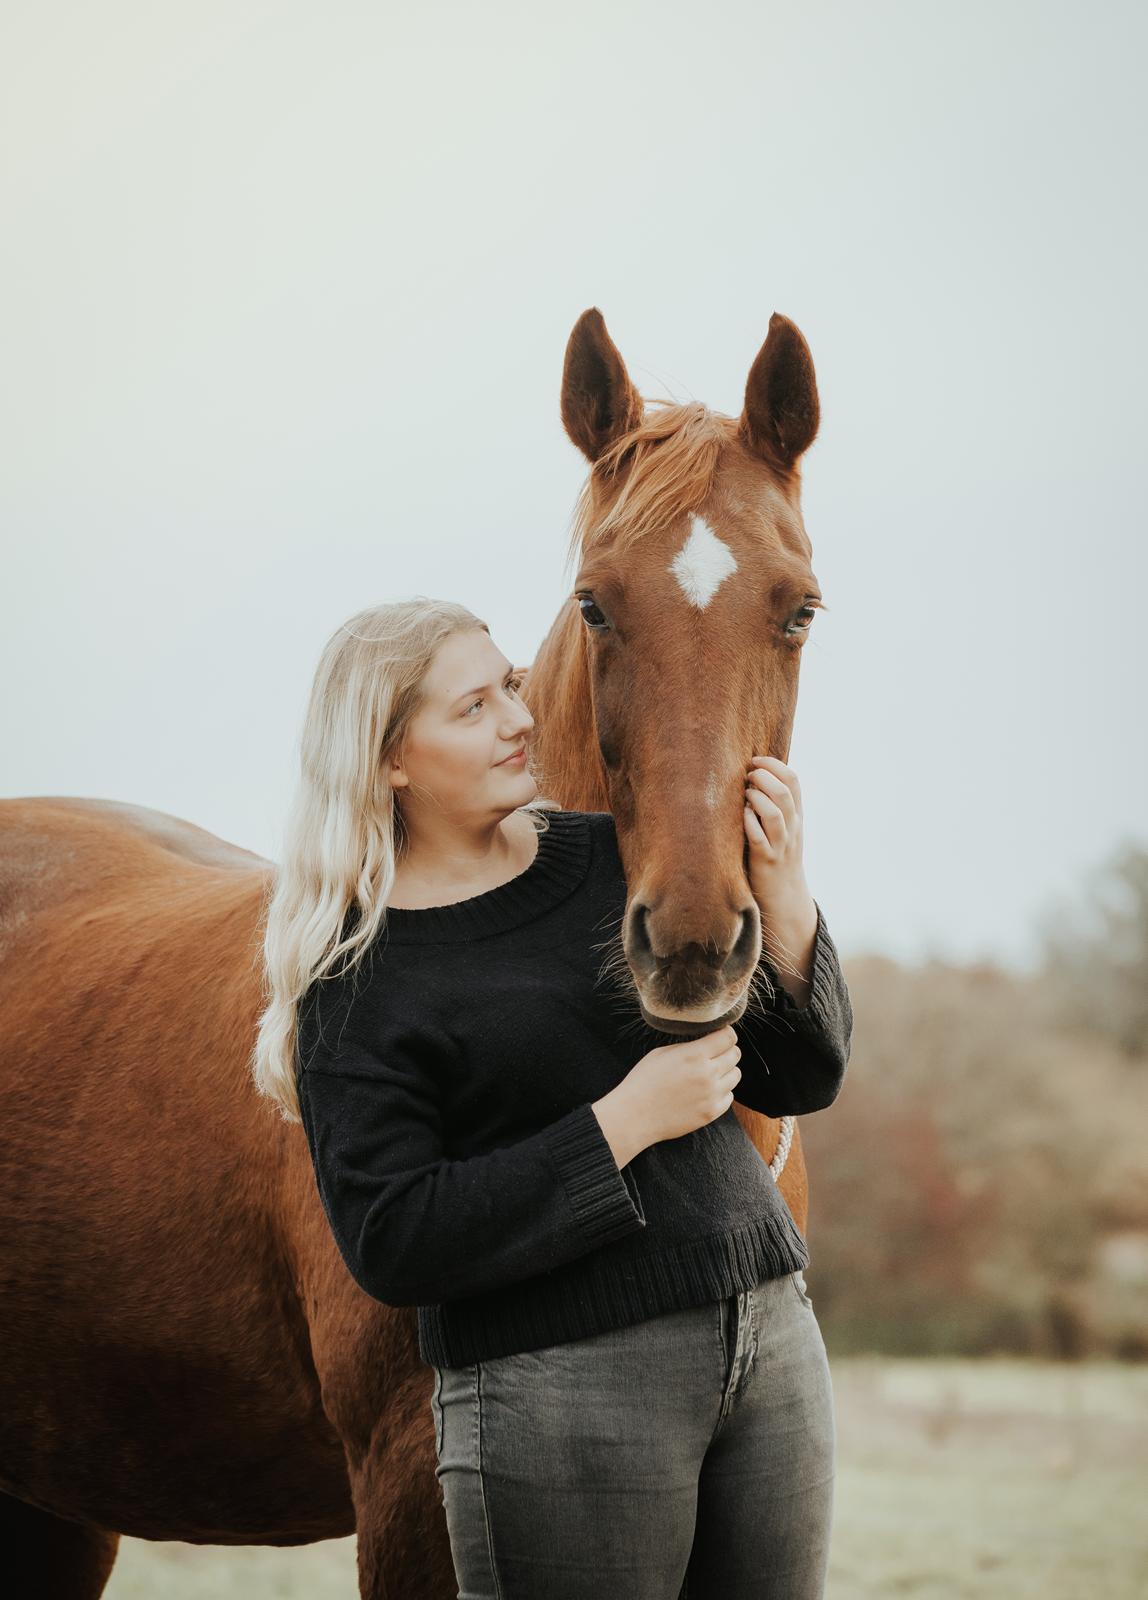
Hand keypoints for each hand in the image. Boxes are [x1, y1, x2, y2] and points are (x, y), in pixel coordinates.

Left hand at [742, 755, 810, 908]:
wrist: (784, 894)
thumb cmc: (777, 854)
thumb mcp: (785, 827)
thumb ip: (776, 803)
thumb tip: (756, 773)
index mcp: (796, 815)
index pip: (794, 781)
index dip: (774, 765)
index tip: (756, 760)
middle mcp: (792, 827)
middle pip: (784, 793)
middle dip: (764, 777)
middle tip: (747, 775)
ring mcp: (780, 844)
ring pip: (774, 813)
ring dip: (757, 797)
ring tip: (744, 793)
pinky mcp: (766, 860)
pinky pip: (759, 838)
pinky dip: (749, 822)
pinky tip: (741, 815)